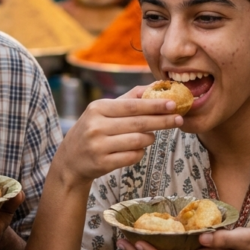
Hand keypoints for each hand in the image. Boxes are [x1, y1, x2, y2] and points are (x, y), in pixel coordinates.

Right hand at [58, 87, 183, 185]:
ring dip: (150, 138)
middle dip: (162, 121)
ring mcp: (99, 146)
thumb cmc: (93, 129)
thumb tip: (155, 86)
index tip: (173, 103)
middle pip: (138, 123)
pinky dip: (140, 152)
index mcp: (98, 108)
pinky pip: (132, 157)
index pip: (132, 105)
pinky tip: (138, 148)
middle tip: (179, 118)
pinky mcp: (103, 163)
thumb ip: (129, 98)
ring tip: (152, 136)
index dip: (154, 105)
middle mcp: (96, 126)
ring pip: (138, 141)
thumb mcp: (103, 110)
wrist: (70, 159)